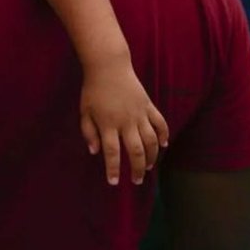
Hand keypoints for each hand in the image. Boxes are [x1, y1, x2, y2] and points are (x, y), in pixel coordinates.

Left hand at [80, 65, 169, 185]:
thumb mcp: (84, 111)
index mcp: (108, 124)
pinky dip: (164, 135)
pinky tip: (163, 146)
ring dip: (152, 157)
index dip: (113, 169)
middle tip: (136, 181)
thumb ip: (88, 132)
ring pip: (151, 141)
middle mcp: (126, 121)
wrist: (108, 66)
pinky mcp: (148, 106)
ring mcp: (140, 114)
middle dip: (137, 169)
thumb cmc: (92, 90)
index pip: (111, 153)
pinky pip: (161, 124)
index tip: (113, 182)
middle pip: (135, 151)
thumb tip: (95, 152)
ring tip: (148, 167)